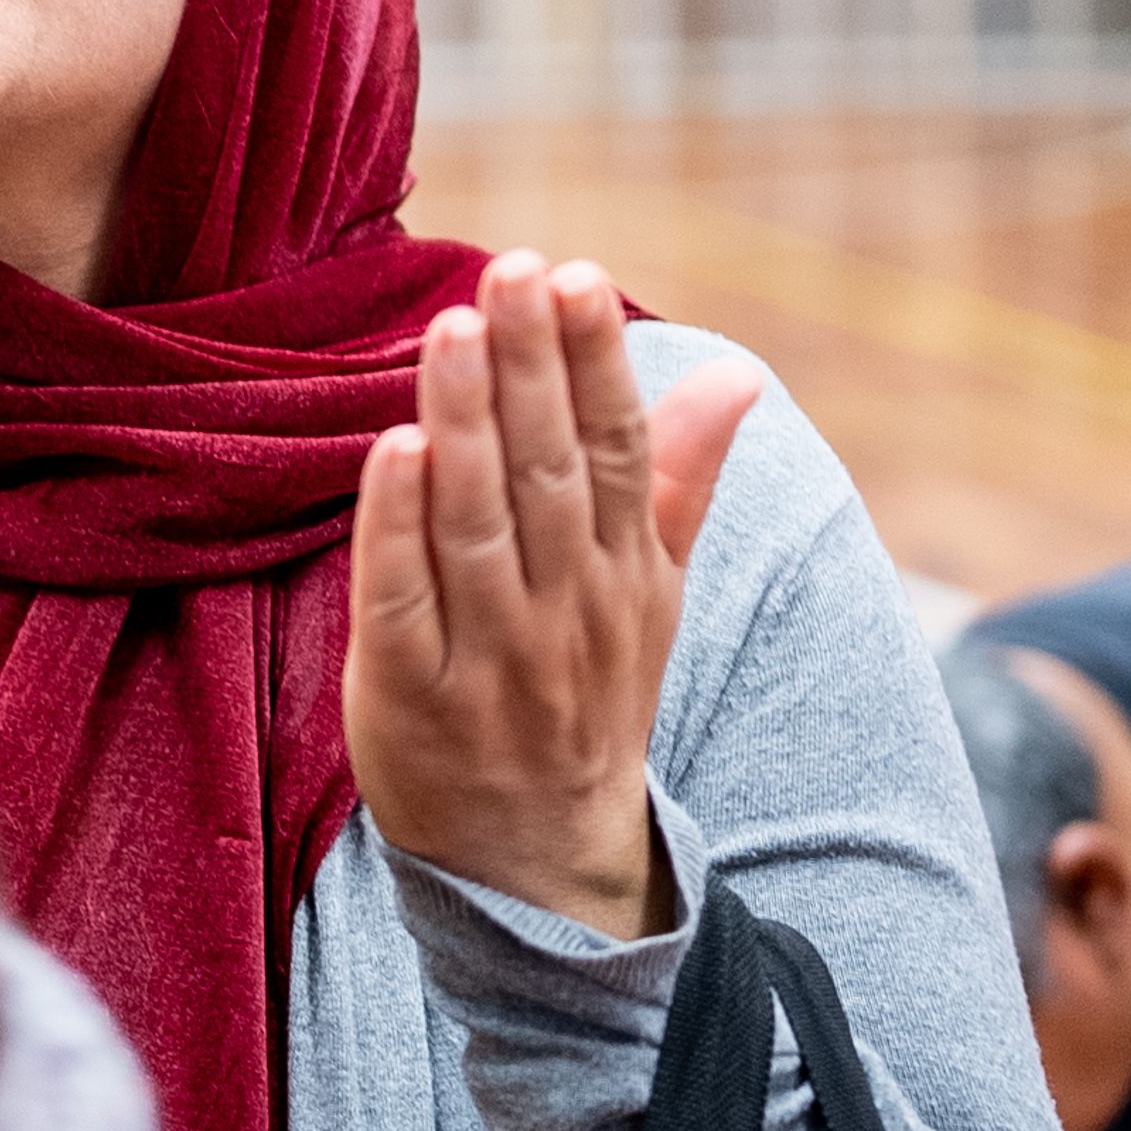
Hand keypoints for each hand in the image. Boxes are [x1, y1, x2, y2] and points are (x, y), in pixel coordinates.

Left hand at [342, 253, 757, 938]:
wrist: (539, 861)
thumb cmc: (588, 699)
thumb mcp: (652, 594)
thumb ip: (678, 479)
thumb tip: (737, 371)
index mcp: (626, 575)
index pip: (614, 450)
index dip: (593, 364)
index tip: (574, 277)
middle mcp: (566, 609)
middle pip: (547, 471)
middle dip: (532, 367)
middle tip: (512, 269)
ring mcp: (490, 655)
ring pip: (476, 523)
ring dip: (467, 423)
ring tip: (453, 329)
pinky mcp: (411, 695)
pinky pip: (404, 600)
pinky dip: (398, 526)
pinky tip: (394, 449)